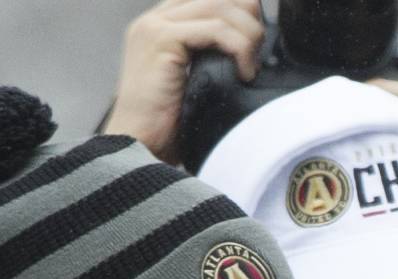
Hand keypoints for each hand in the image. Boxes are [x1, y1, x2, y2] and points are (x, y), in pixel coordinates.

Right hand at [102, 0, 263, 163]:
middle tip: (260, 51)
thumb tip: (254, 51)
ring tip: (252, 67)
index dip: (241, 10)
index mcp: (163, 24)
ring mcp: (156, 25)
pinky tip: (244, 74)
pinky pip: (214, 29)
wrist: (138, 146)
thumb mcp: (197, 84)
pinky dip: (238, 48)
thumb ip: (213, 59)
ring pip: (219, 6)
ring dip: (247, 34)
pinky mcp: (161, 39)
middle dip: (248, 18)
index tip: (259, 41)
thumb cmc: (169, 127)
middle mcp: (157, 17)